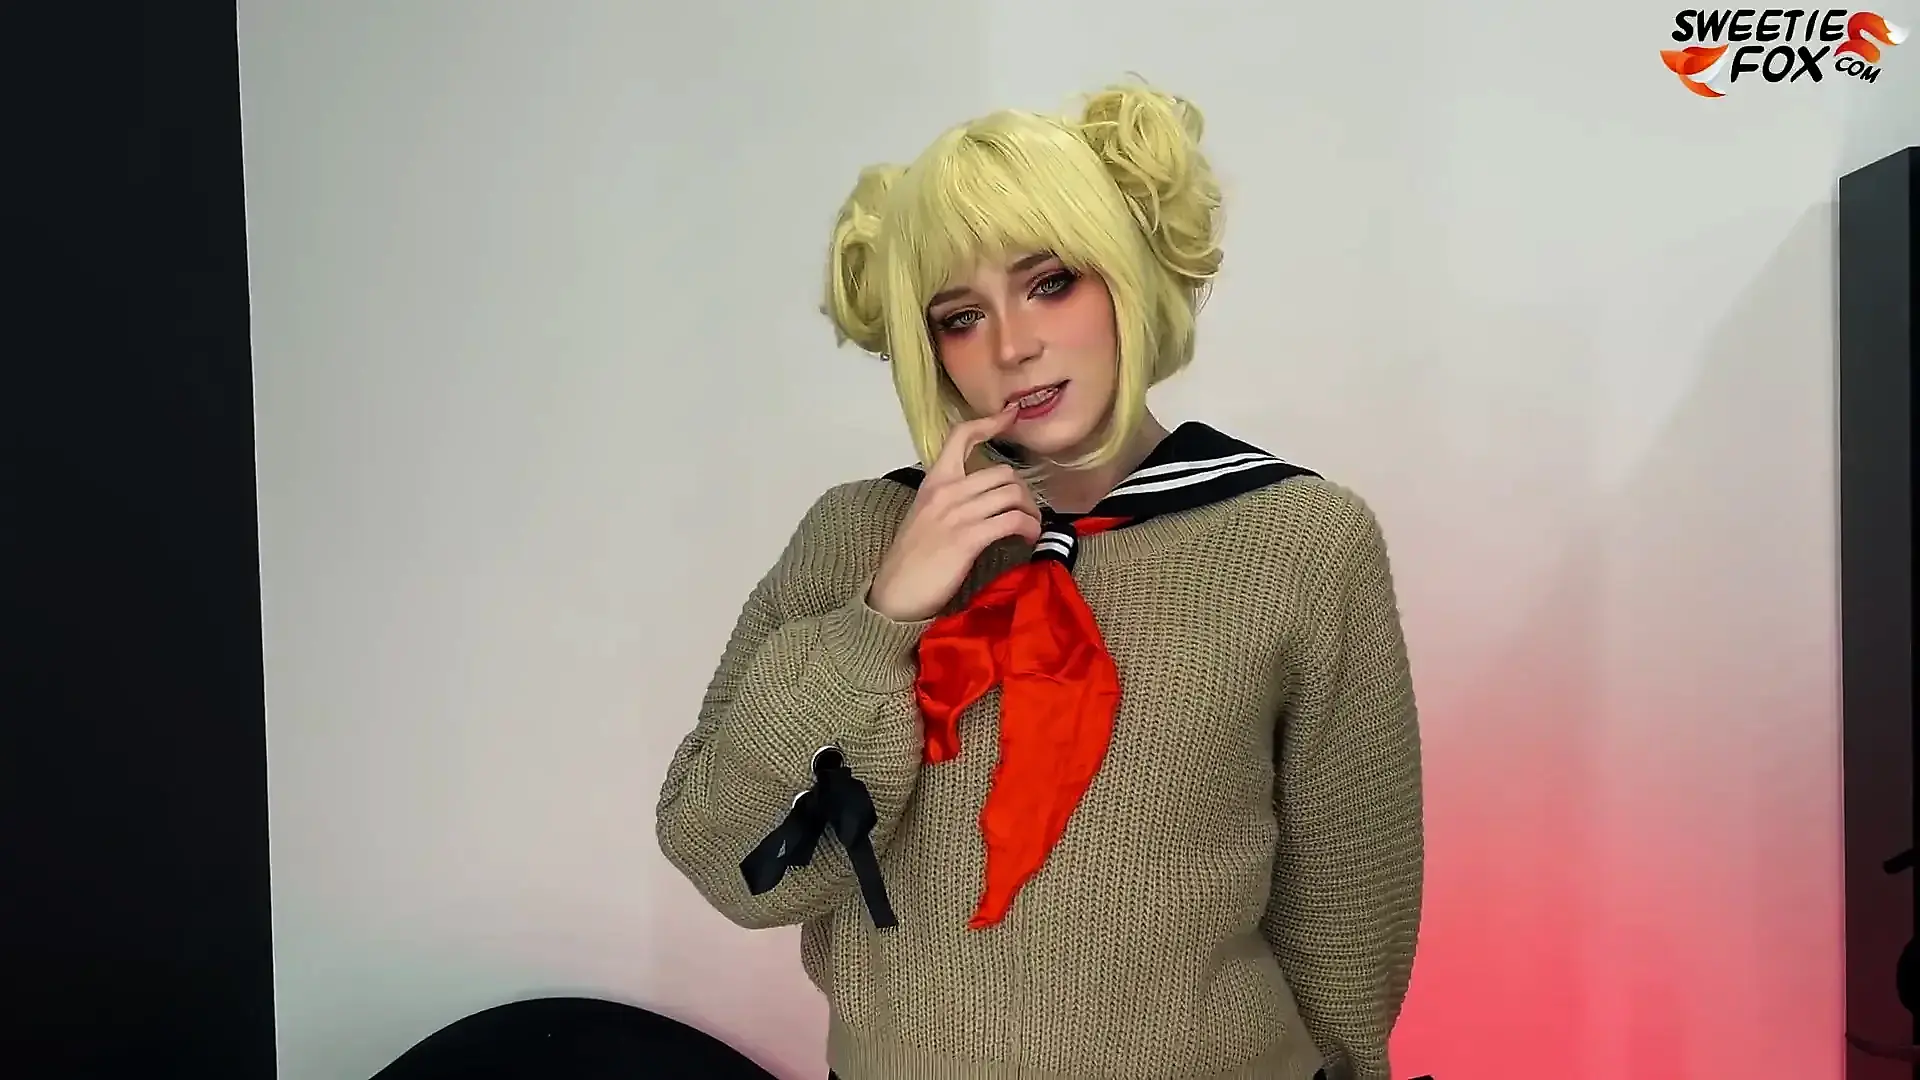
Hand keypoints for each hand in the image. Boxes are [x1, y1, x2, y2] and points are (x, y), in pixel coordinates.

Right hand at [867, 406, 1041, 622]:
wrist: (894, 594)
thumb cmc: (912, 559)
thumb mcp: (925, 516)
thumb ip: (950, 499)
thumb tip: (983, 496)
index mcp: (933, 481)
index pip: (960, 436)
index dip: (990, 422)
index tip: (1010, 414)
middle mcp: (946, 491)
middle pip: (1002, 471)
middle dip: (1023, 491)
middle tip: (1026, 511)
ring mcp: (957, 514)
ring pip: (1012, 494)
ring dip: (1030, 511)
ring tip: (1030, 527)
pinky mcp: (968, 538)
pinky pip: (1012, 521)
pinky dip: (1028, 529)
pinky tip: (1028, 539)